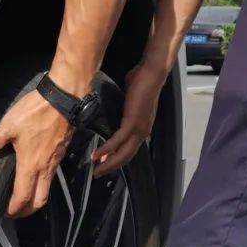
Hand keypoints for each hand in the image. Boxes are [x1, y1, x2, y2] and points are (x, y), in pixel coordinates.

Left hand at [0, 90, 72, 217]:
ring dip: (36, 198)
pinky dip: (43, 183)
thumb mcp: (10, 124)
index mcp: (30, 164)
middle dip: (28, 210)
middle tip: (16, 211)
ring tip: (24, 197)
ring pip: (47, 189)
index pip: (23, 196)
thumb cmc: (37, 112)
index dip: (15, 208)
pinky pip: (52, 176)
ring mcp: (54, 161)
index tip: (7, 213)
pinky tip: (34, 174)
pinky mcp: (60, 154)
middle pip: (40, 200)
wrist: (63, 99)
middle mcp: (44, 167)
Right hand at [92, 60, 165, 176]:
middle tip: (97, 173)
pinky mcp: (133, 123)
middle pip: (127, 156)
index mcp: (142, 127)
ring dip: (108, 162)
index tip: (103, 163)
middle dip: (111, 166)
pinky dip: (106, 149)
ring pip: (123, 153)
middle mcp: (142, 132)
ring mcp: (139, 129)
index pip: (130, 149)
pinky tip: (97, 154)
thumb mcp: (129, 100)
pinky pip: (118, 140)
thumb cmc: (140, 82)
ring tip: (95, 169)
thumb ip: (124, 110)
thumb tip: (115, 111)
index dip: (117, 158)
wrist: (150, 73)